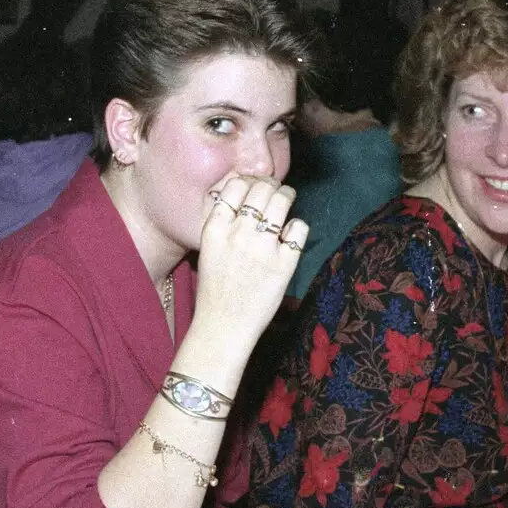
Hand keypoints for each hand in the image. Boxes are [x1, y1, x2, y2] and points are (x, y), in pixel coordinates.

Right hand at [190, 175, 306, 365]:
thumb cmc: (215, 289)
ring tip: (287, 200)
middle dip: (271, 184)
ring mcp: (262, 248)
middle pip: (261, 187)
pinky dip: (297, 226)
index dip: (249, 181)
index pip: (236, 185)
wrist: (223, 326)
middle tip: (275, 190)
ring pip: (282, 201)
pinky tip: (291, 234)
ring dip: (287, 196)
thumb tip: (239, 194)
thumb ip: (221, 221)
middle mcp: (238, 234)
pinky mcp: (283, 264)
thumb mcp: (207, 249)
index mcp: (215, 228)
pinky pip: (299, 228)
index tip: (255, 186)